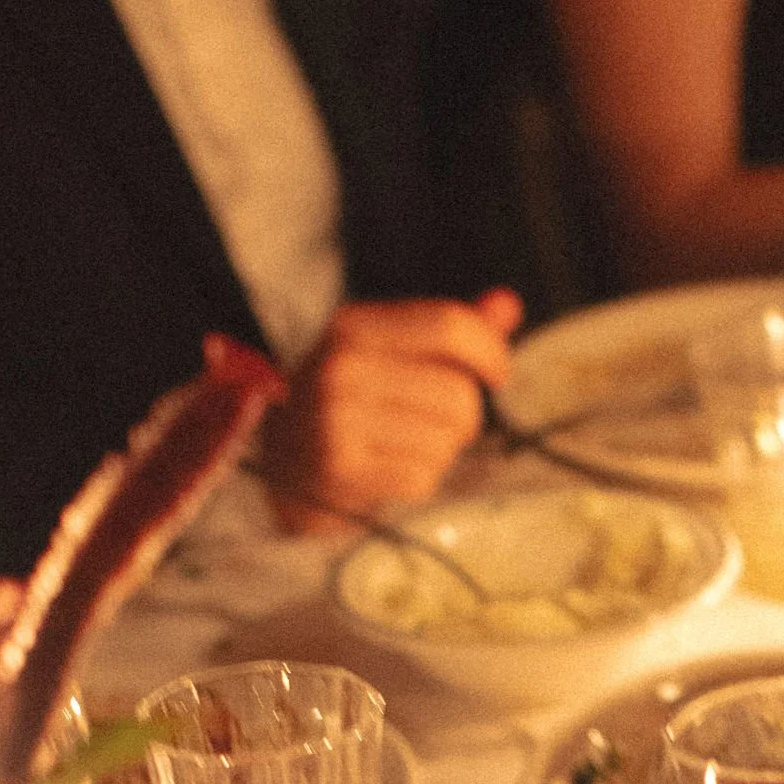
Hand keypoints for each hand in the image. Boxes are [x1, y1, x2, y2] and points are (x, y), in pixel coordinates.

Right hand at [261, 289, 521, 524]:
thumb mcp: (386, 353)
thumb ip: (445, 332)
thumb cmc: (346, 403)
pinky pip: (424, 477)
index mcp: (355, 326)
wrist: (276, 463)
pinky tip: (388, 472)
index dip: (491, 352)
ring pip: (447, 439)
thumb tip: (507, 303)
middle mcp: (342, 366)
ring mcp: (337, 418)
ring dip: (442, 451)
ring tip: (405, 447)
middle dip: (463, 417)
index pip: (450, 325)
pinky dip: (419, 480)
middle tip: (434, 424)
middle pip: (459, 393)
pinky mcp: (341, 468)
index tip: (498, 375)